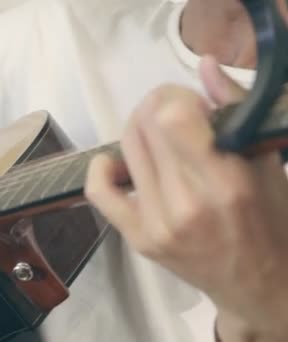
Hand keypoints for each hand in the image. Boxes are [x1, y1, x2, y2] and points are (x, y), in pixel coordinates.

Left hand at [85, 56, 287, 338]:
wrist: (257, 282)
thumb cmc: (270, 217)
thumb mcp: (266, 161)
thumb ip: (237, 108)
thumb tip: (205, 64)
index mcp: (226, 181)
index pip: (174, 117)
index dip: (176, 97)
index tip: (190, 102)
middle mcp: (187, 203)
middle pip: (145, 127)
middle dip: (157, 106)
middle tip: (172, 113)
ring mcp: (157, 224)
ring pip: (125, 148)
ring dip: (138, 129)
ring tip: (156, 134)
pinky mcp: (138, 239)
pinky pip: (99, 192)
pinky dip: (103, 168)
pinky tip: (120, 163)